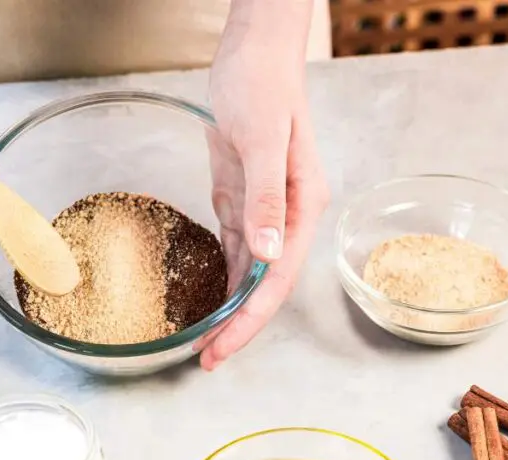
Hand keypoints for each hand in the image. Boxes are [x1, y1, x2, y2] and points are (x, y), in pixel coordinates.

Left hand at [200, 0, 329, 369]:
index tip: (221, 349)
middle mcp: (289, 217)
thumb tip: (269, 254)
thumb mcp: (262, 140)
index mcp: (303, 207)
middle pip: (266, 286)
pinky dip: (224, 277)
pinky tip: (210, 298)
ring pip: (251, 273)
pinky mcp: (244, 198)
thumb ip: (267, 197)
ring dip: (230, 308)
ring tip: (204, 342)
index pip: (277, 281)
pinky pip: (236, 248)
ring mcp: (267, 209)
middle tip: (206, 359)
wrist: (254, 52)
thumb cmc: (263, 86)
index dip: (250, 321)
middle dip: (239, 326)